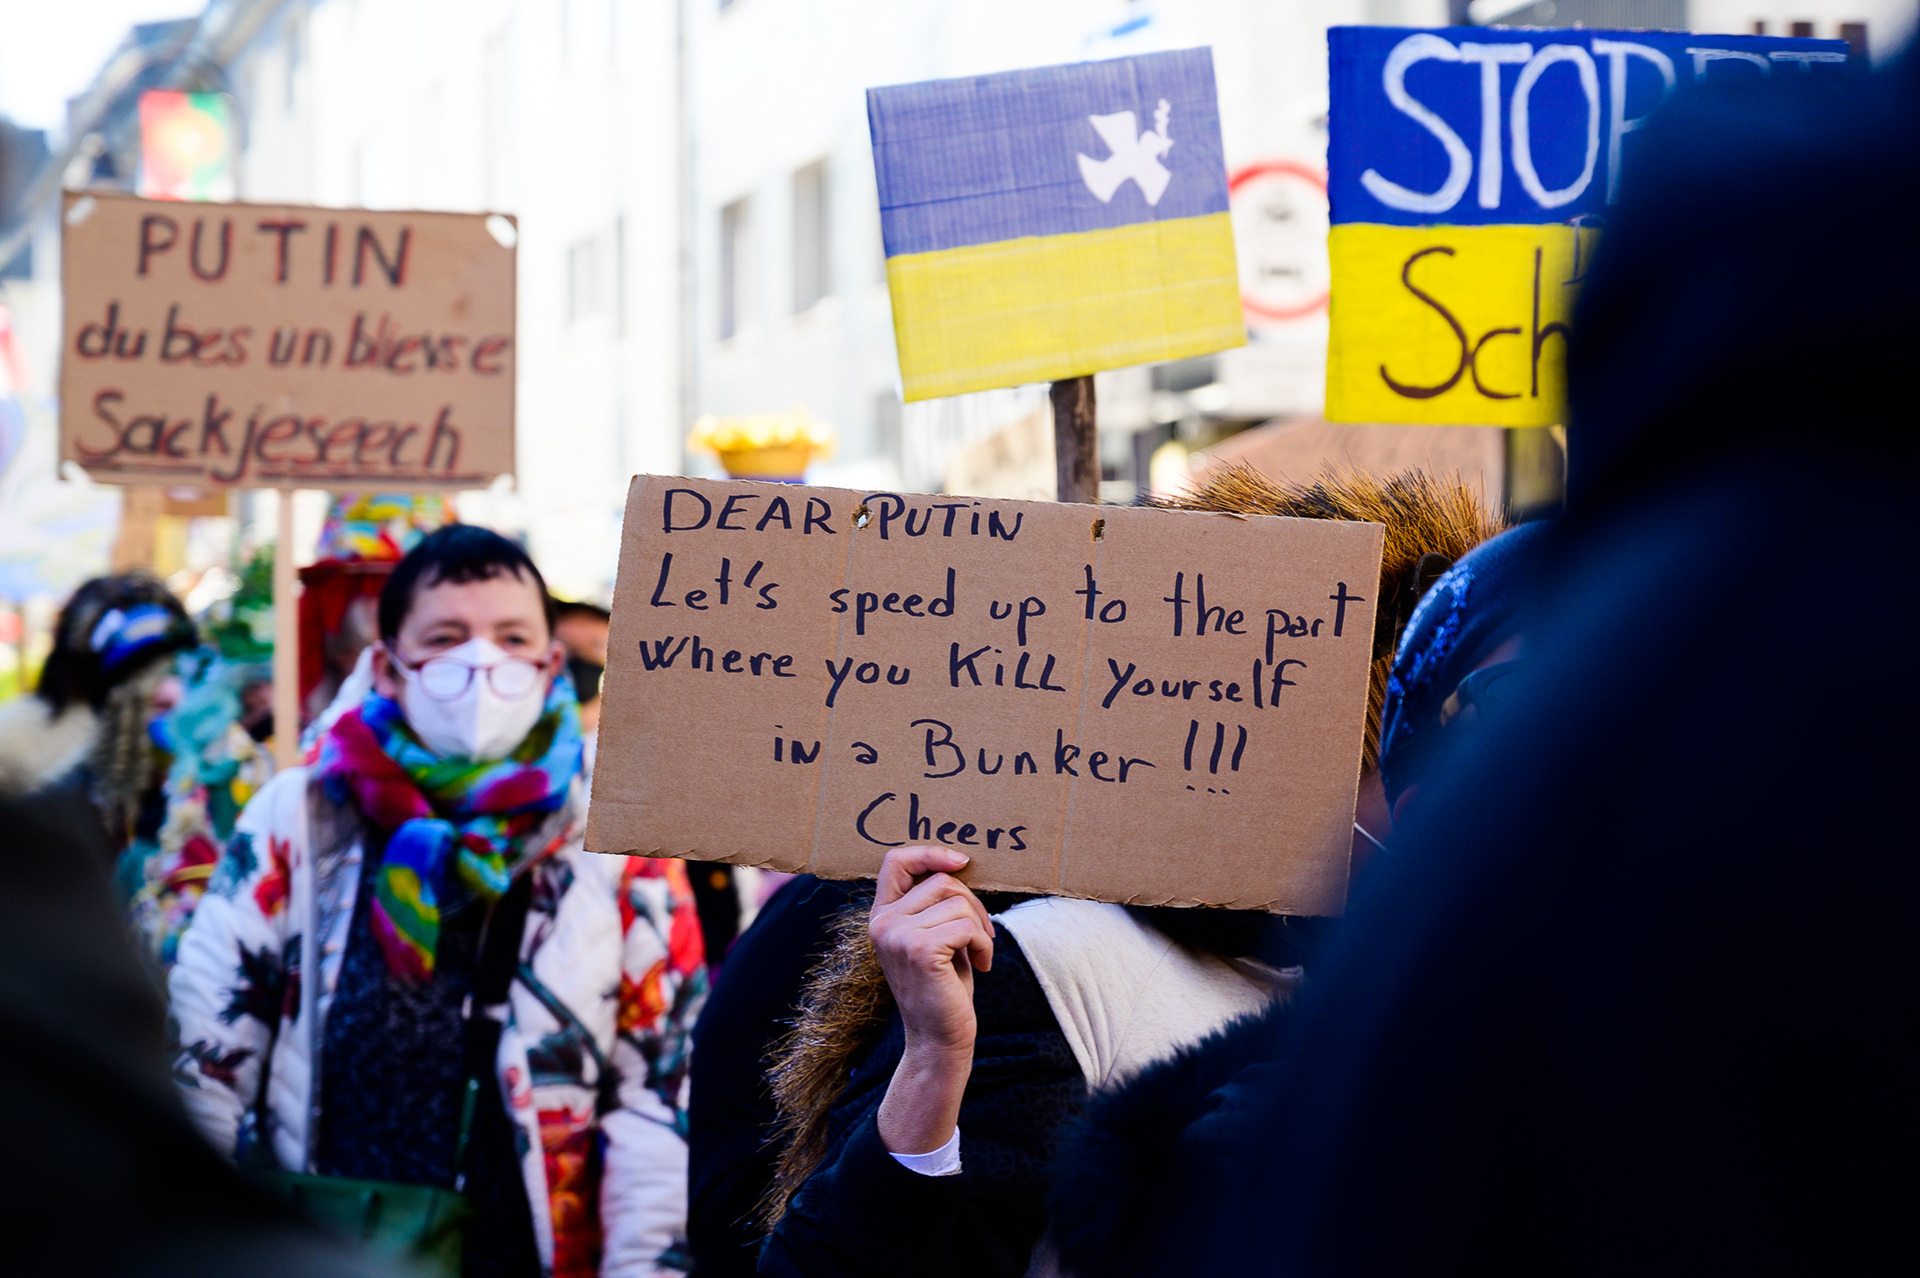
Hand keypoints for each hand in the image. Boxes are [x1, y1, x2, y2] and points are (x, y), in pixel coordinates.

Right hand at [870, 846, 994, 1155]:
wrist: (939, 1041)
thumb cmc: (944, 989)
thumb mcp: (934, 938)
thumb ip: (935, 905)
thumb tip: (958, 863)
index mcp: (882, 917)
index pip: (895, 861)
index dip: (929, 852)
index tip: (961, 862)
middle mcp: (882, 923)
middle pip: (941, 881)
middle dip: (973, 903)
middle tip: (983, 936)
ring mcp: (897, 935)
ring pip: (958, 902)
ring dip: (981, 927)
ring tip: (980, 953)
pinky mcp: (919, 950)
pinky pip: (967, 925)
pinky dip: (984, 943)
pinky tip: (982, 965)